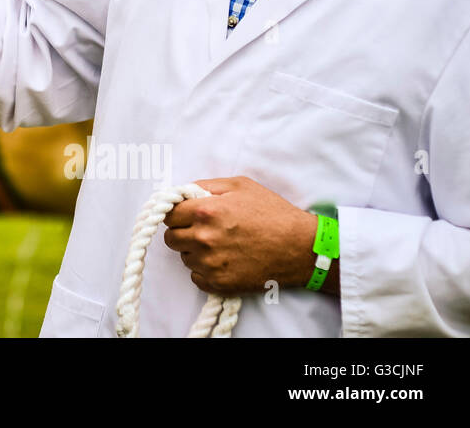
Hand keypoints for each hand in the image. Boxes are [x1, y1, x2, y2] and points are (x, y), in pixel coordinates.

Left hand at [161, 176, 325, 295]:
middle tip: (202, 230)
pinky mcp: (220, 283)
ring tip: (219, 245)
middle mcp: (203, 238)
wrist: (301, 247)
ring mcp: (211, 264)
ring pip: (184, 258)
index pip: (167, 214)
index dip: (176, 213)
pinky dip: (205, 271)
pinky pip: (196, 277)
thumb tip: (183, 193)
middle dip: (183, 232)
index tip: (185, 215)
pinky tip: (224, 261)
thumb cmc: (273, 212)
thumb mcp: (240, 185)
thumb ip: (206, 186)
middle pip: (171, 238)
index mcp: (205, 211)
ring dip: (195, 252)